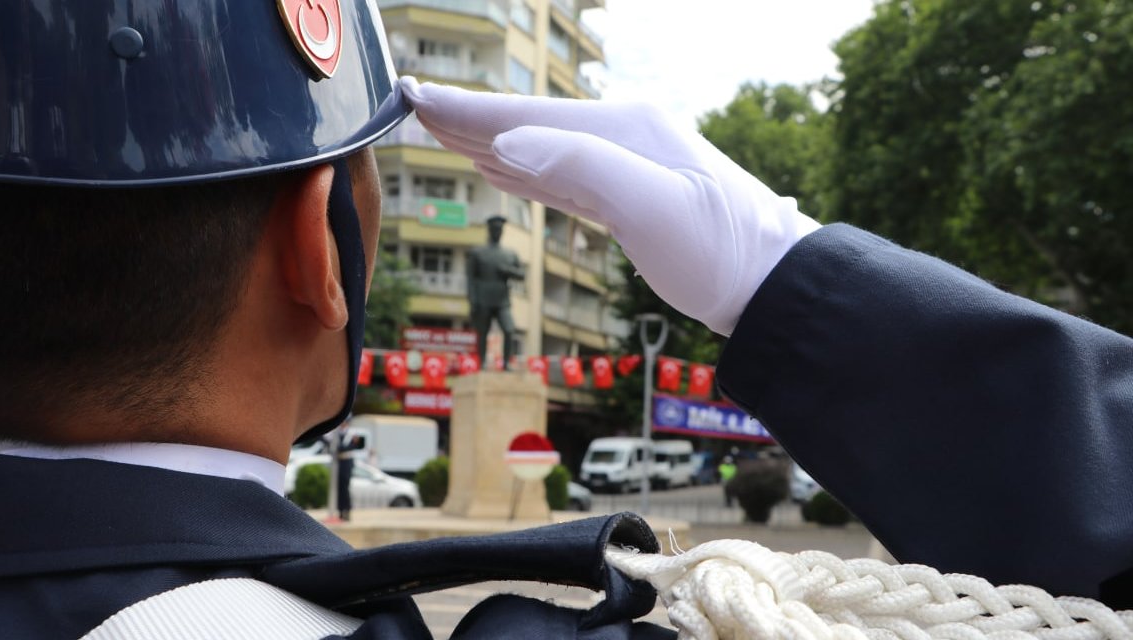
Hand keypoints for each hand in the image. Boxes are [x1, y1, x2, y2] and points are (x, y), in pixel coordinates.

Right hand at [401, 78, 819, 335]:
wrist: (773, 285)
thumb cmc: (721, 252)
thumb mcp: (654, 208)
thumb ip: (583, 167)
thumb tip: (510, 141)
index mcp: (624, 127)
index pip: (527, 116)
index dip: (466, 110)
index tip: (413, 95)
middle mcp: (622, 133)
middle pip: (527, 122)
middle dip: (467, 116)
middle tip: (411, 103)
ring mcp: (626, 161)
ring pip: (539, 145)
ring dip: (487, 138)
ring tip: (442, 128)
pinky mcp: (628, 192)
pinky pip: (559, 173)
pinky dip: (522, 167)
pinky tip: (500, 164)